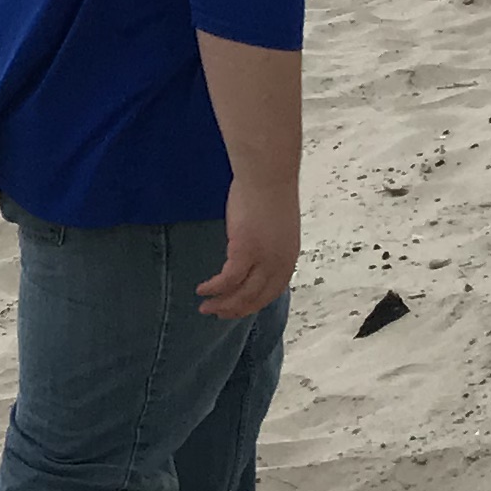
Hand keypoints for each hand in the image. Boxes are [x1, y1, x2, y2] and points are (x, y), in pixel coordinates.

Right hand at [196, 179, 298, 319]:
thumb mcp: (276, 225)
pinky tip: (202, 289)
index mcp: (288, 257)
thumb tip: (254, 252)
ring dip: (222, 304)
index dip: (253, 304)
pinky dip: (214, 288)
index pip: (272, 292)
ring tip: (205, 308)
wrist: (268, 176)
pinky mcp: (245, 251)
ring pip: (242, 294)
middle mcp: (279, 263)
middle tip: (217, 314)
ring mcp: (263, 259)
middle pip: (257, 299)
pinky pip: (227, 280)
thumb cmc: (270, 191)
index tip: (236, 309)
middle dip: (235, 310)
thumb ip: (268, 243)